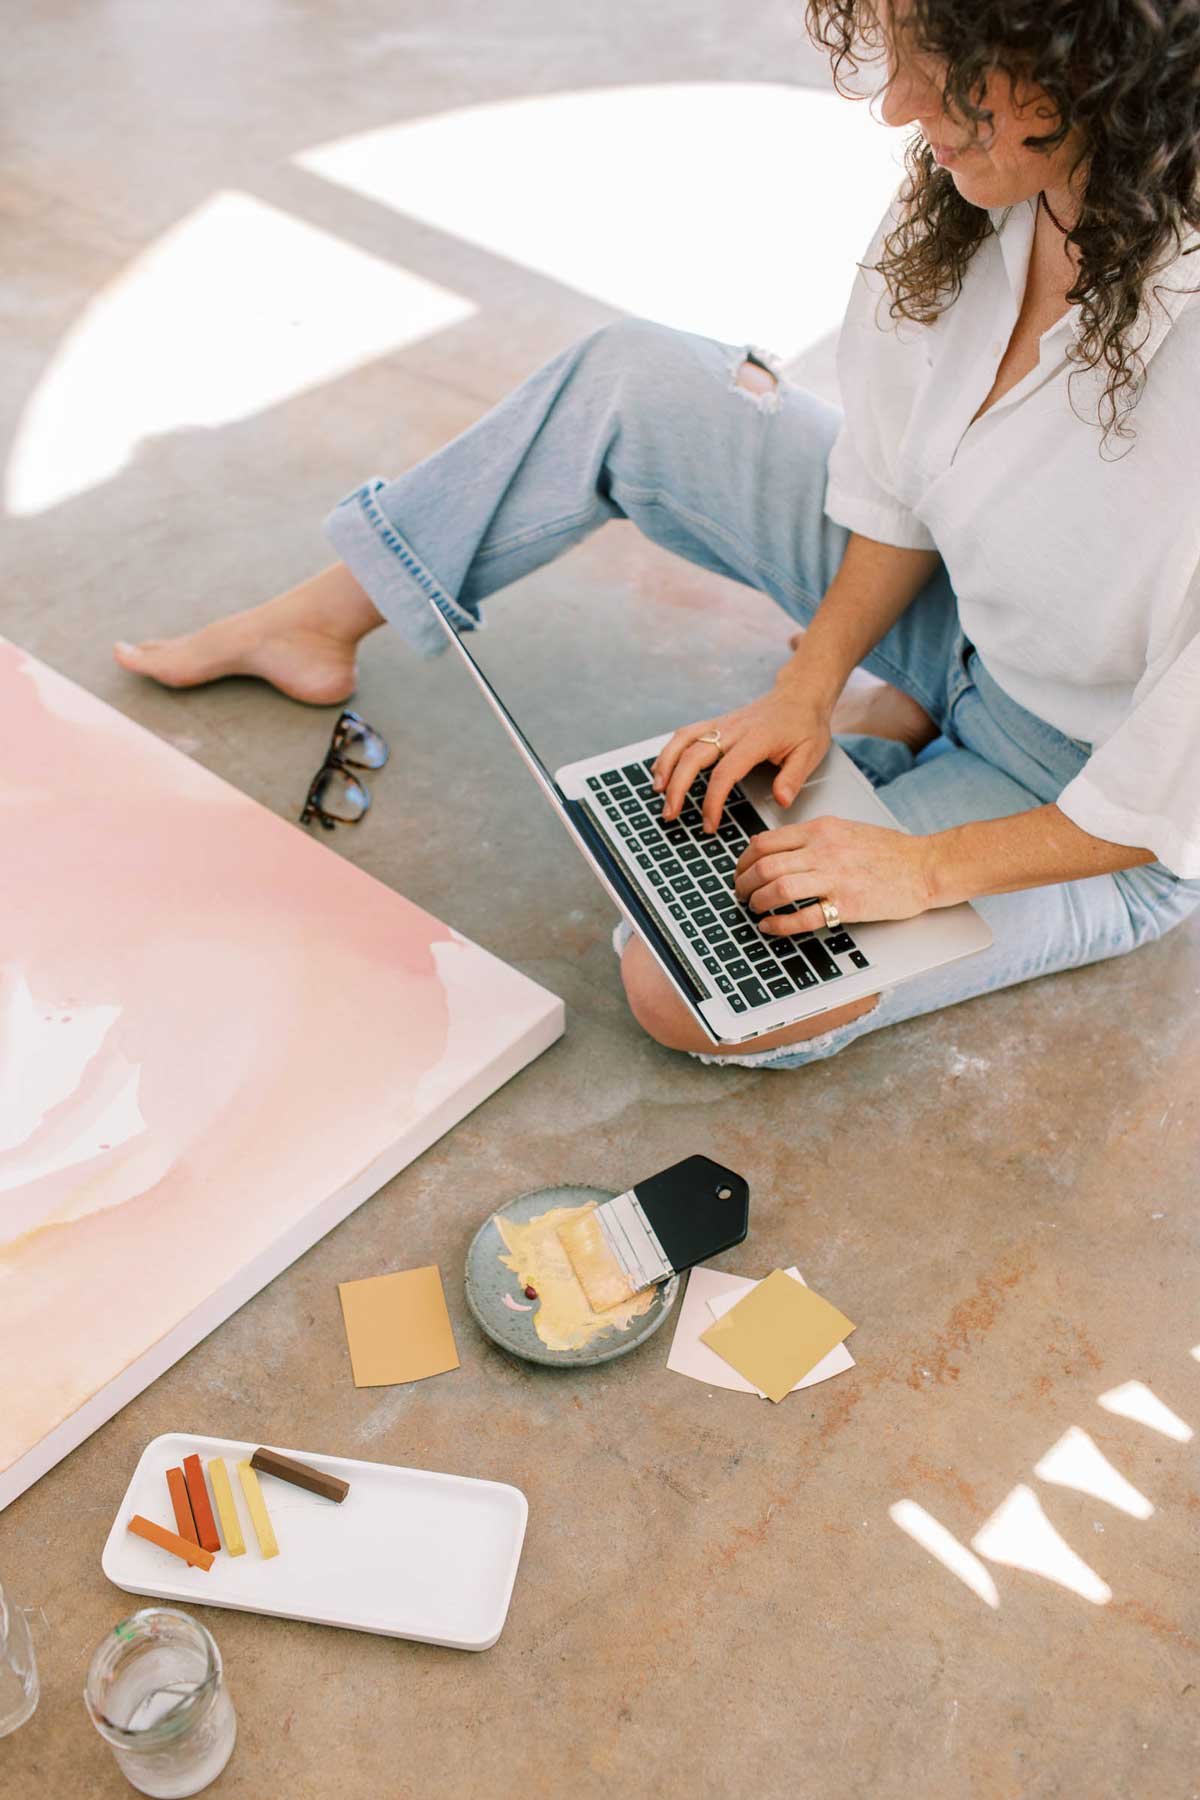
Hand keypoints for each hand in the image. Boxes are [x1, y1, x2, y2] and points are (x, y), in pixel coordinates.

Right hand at [652, 683, 833, 831]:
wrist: (800, 694)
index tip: (709, 824)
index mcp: (756, 739)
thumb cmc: (804, 725)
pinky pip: (686, 734)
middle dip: (677, 787)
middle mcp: (734, 729)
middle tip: (670, 814)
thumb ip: (794, 778)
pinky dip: (669, 751)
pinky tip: (661, 769)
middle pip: (694, 756)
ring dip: (666, 765)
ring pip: (683, 740)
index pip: (725, 773)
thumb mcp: (810, 752)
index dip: (712, 801)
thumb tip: (781, 800)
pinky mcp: (717, 723)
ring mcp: (722, 724)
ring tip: (658, 791)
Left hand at [734, 816, 936, 933]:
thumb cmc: (889, 851)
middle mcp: (823, 850)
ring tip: (754, 909)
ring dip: (757, 902)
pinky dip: (778, 924)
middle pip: (764, 866)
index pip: (764, 842)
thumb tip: (776, 850)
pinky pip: (802, 916)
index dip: (742, 862)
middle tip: (741, 895)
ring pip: (777, 888)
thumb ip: (812, 838)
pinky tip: (770, 926)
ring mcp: (834, 876)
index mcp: (820, 830)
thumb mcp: (845, 830)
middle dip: (743, 884)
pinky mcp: (847, 903)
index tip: (739, 873)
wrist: (926, 865)